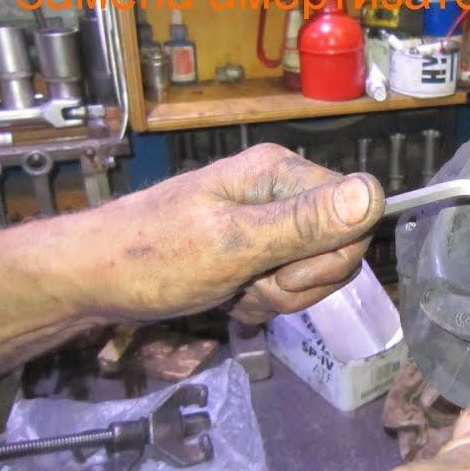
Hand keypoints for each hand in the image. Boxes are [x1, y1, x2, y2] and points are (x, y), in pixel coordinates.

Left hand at [81, 143, 383, 322]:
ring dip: (281, 296)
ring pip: (318, 270)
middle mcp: (282, 188)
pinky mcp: (258, 246)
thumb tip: (374, 193)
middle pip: (341, 246)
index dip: (329, 256)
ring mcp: (270, 219)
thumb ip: (305, 223)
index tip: (280, 271)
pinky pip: (292, 279)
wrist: (95, 278)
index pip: (358, 213)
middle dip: (302, 283)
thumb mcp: (232, 244)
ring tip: (237, 291)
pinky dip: (266, 298)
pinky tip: (233, 296)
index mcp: (281, 172)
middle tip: (253, 286)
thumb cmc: (152, 258)